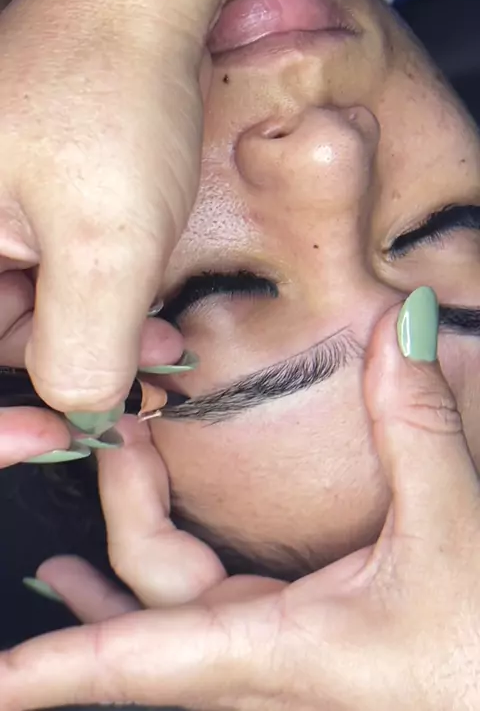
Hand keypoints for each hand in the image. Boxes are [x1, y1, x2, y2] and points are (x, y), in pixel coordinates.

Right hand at [0, 0, 321, 420]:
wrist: (138, 8)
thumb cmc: (113, 102)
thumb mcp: (106, 241)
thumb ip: (82, 344)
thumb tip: (78, 409)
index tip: (55, 438)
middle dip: (63, 375)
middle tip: (134, 395)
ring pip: (23, 316)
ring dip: (95, 342)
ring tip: (166, 350)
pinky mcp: (17, 206)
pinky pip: (44, 280)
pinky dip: (98, 306)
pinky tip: (153, 316)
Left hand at [2, 287, 479, 710]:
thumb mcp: (456, 531)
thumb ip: (418, 425)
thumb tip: (403, 325)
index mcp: (284, 650)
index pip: (143, 660)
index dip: (60, 668)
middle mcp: (262, 670)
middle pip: (149, 607)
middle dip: (116, 517)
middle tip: (107, 432)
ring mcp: (272, 666)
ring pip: (165, 626)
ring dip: (110, 583)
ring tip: (58, 559)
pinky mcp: (290, 650)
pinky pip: (197, 628)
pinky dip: (151, 599)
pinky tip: (126, 588)